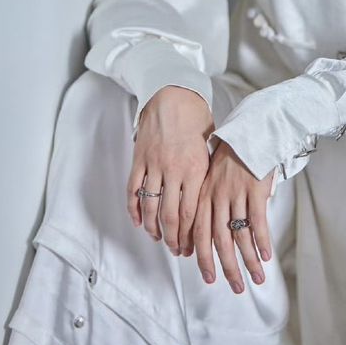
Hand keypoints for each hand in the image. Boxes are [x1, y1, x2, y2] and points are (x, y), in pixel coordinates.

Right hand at [127, 85, 213, 256]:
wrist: (173, 93)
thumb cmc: (196, 118)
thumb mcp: (211, 146)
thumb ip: (208, 173)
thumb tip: (212, 199)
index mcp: (196, 168)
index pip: (191, 212)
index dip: (189, 235)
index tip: (192, 248)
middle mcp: (174, 170)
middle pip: (169, 215)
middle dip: (172, 238)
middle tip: (176, 251)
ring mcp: (154, 165)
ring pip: (150, 206)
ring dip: (152, 228)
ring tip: (158, 238)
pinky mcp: (139, 159)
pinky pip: (133, 190)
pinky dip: (134, 209)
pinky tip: (139, 221)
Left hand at [194, 140, 273, 292]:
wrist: (250, 131)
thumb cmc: (233, 154)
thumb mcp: (213, 175)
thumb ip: (210, 201)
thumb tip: (210, 231)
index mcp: (204, 194)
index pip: (198, 232)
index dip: (202, 256)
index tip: (207, 275)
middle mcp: (217, 197)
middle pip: (218, 241)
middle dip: (226, 267)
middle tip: (234, 287)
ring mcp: (236, 195)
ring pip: (239, 236)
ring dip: (248, 261)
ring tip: (256, 278)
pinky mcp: (255, 191)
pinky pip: (257, 222)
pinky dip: (261, 241)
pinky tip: (266, 256)